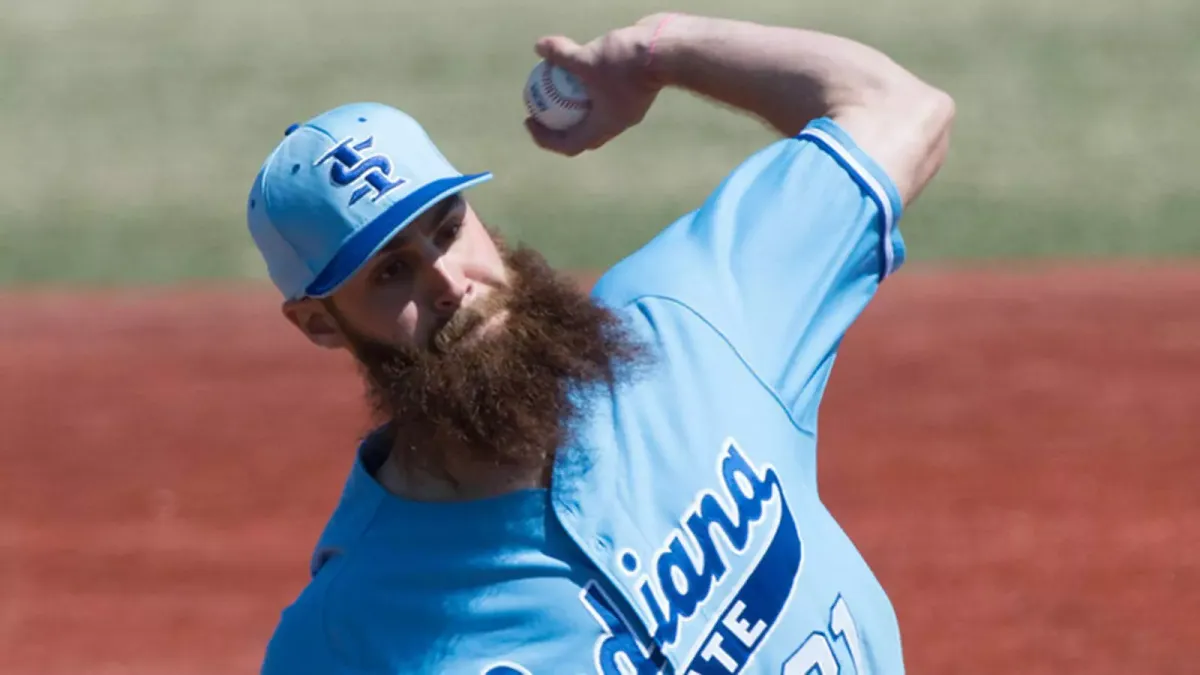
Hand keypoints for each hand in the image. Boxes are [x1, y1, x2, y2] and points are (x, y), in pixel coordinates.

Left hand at [525, 16, 670, 156]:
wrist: (667, 49)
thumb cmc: (626, 62)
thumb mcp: (586, 59)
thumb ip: (561, 55)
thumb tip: (539, 47)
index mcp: (604, 126)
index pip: (569, 145)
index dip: (545, 138)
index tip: (530, 120)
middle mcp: (616, 122)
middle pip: (582, 133)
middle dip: (558, 124)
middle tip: (540, 108)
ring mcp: (627, 107)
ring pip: (596, 112)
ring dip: (575, 104)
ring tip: (557, 85)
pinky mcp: (635, 90)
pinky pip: (607, 93)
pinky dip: (591, 85)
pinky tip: (580, 64)